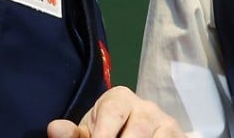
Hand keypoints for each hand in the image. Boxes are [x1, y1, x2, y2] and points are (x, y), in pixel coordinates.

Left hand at [46, 86, 185, 137]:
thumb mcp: (89, 133)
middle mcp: (147, 107)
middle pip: (137, 131)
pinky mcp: (179, 137)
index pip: (112, 113)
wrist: (140, 132)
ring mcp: (166, 123)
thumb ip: (72, 135)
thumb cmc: (107, 132)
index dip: (102, 135)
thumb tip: (54, 128)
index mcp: (120, 99)